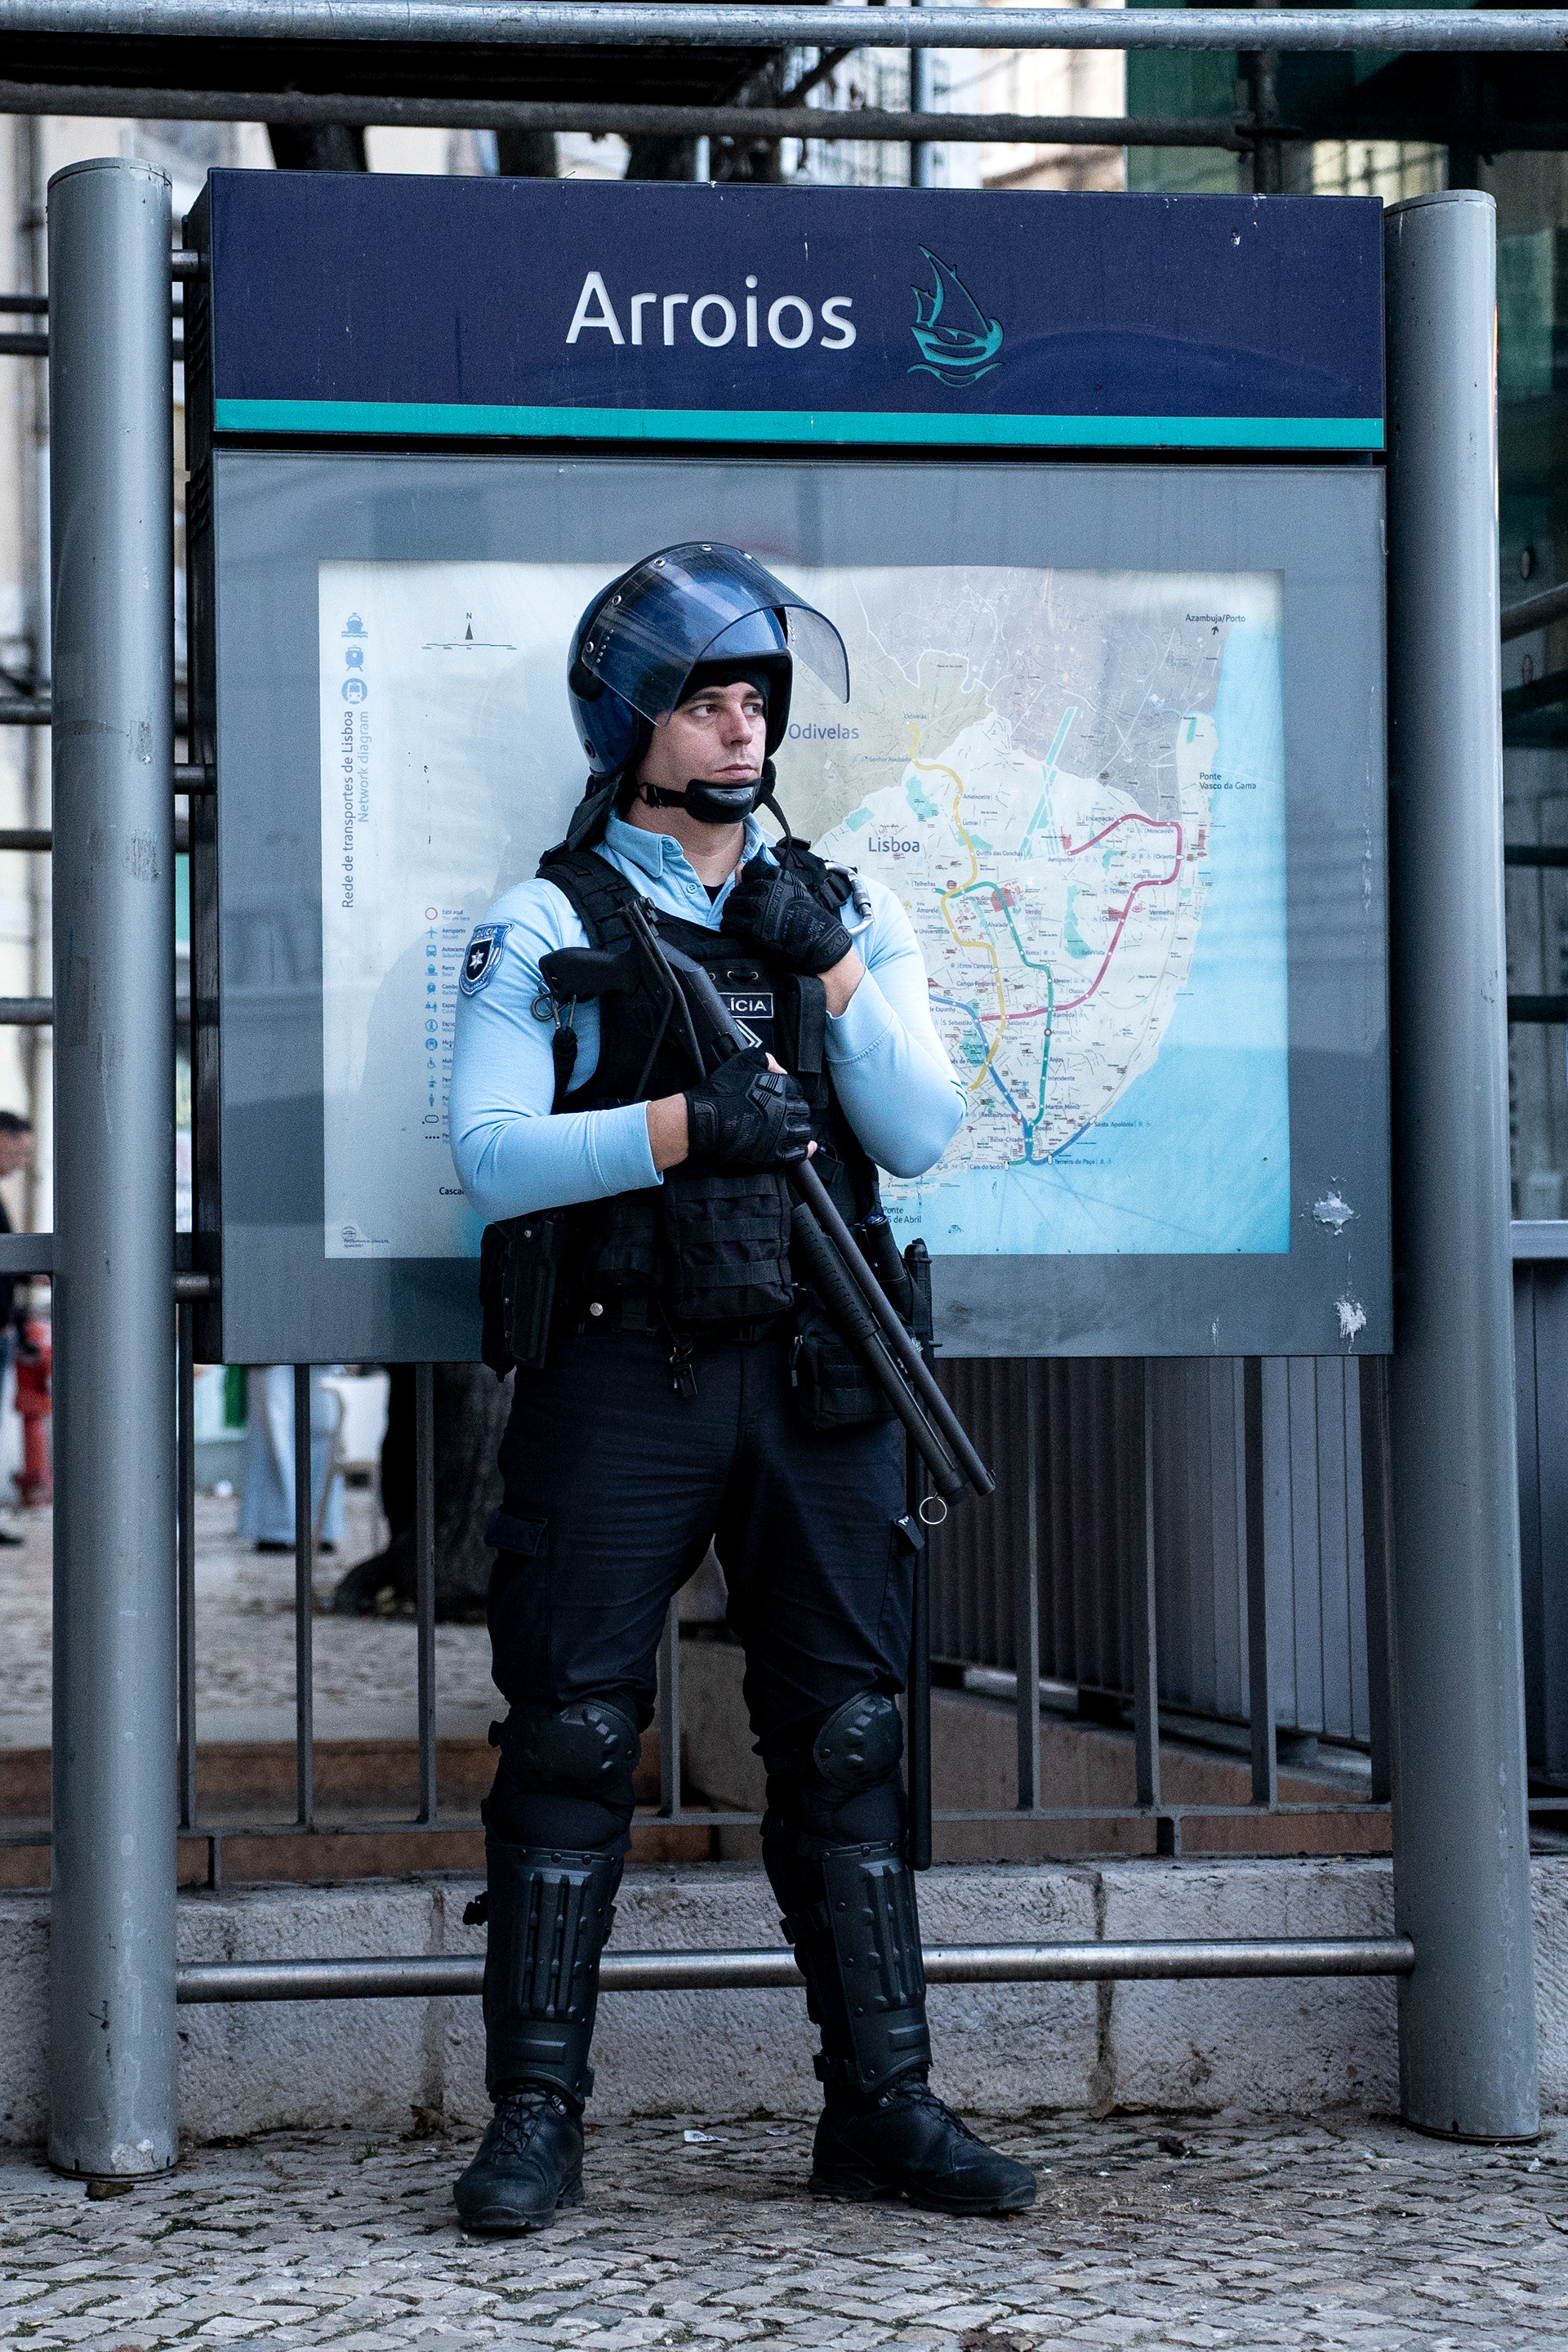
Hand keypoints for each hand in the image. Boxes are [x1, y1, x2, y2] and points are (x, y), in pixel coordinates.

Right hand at [684, 1046, 811, 1169]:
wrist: (705, 1120)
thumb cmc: (719, 1093)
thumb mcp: (742, 1061)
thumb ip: (765, 1060)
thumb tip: (779, 1068)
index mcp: (780, 1088)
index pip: (797, 1088)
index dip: (791, 1092)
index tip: (785, 1096)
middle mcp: (784, 1110)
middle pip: (802, 1111)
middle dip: (797, 1111)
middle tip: (788, 1113)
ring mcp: (780, 1133)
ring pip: (803, 1131)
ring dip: (801, 1129)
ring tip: (795, 1129)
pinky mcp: (773, 1153)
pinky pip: (797, 1153)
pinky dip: (804, 1150)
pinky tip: (807, 1147)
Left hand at [721, 857, 852, 975]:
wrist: (816, 941)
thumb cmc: (808, 917)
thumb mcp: (793, 889)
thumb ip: (766, 878)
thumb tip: (739, 869)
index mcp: (777, 877)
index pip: (748, 869)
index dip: (747, 883)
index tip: (751, 892)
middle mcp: (765, 889)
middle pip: (737, 890)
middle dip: (739, 902)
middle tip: (747, 913)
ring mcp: (757, 908)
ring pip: (730, 906)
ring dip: (734, 914)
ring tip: (744, 922)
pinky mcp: (751, 927)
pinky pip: (729, 923)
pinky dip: (732, 928)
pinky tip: (741, 931)